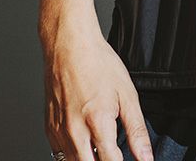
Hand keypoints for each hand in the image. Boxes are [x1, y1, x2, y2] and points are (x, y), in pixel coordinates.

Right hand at [42, 21, 153, 160]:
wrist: (69, 46)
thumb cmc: (98, 64)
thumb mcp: (127, 94)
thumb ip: (136, 130)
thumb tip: (146, 157)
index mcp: (98, 122)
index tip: (131, 160)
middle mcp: (75, 132)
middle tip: (113, 153)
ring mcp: (59, 132)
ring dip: (90, 159)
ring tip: (101, 146)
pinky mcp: (50, 130)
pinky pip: (61, 154)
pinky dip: (75, 154)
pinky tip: (86, 142)